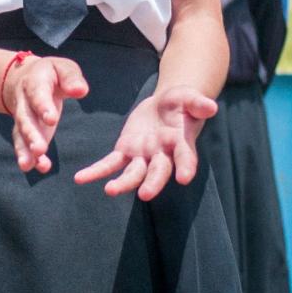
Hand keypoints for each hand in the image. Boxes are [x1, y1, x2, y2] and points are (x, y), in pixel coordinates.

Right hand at [3, 55, 88, 174]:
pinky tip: (39, 168)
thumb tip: (81, 91)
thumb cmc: (52, 74)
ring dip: (25, 150)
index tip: (51, 120)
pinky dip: (29, 157)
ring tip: (28, 165)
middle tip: (40, 149)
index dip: (43, 106)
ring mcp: (23, 118)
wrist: (26, 77)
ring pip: (20, 134)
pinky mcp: (25, 132)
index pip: (38, 95)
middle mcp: (24, 102)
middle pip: (25, 118)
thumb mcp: (63, 68)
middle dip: (31, 134)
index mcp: (35, 82)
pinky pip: (23, 145)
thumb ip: (71, 78)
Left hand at [74, 86, 217, 199]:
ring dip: (123, 183)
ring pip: (133, 174)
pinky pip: (110, 163)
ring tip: (110, 190)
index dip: (186, 167)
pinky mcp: (126, 152)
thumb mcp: (188, 98)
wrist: (166, 105)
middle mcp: (162, 155)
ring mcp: (143, 156)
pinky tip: (80, 178)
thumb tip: (211, 106)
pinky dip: (96, 171)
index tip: (184, 178)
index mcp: (180, 143)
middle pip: (158, 172)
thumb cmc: (181, 103)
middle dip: (153, 183)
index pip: (185, 158)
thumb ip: (197, 103)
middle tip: (145, 194)